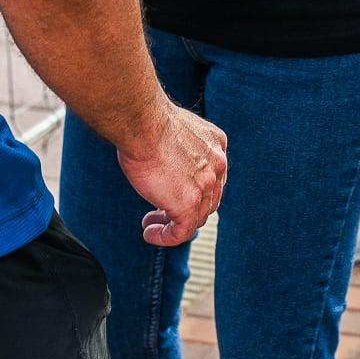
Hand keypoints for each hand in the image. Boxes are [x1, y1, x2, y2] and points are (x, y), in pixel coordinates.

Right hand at [116, 102, 226, 247]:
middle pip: (207, 199)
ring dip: (173, 224)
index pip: (212, 176)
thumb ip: (177, 145)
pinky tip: (150, 233)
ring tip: (151, 224)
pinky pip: (182, 232)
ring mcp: (204, 187)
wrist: (142, 124)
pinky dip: (166, 237)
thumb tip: (164, 156)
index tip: (171, 192)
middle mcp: (217, 165)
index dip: (193, 189)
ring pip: (195, 218)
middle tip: (159, 211)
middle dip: (184, 208)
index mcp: (216, 143)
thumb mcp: (172, 129)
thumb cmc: (146, 120)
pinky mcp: (188, 205)